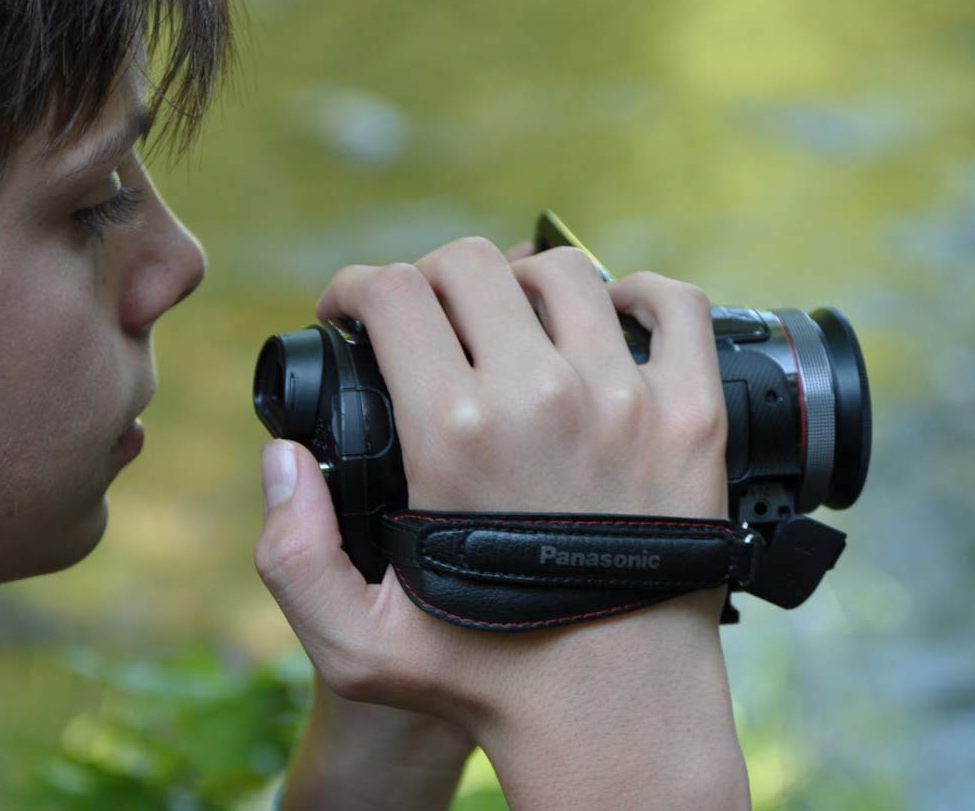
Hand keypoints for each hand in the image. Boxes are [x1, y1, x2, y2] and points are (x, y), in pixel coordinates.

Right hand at [257, 237, 747, 809]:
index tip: (351, 309)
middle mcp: (540, 400)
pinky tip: (612, 314)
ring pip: (564, 272)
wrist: (616, 710)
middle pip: (470, 265)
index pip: (391, 293)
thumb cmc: (488, 676)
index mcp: (452, 436)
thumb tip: (281, 455)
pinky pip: (676, 306)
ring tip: (511, 320)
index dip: (354, 287)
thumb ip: (290, 551)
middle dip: (428, 278)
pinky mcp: (692, 416)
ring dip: (521, 281)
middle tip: (427, 317)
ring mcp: (627, 401)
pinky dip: (641, 292)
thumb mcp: (355, 644)